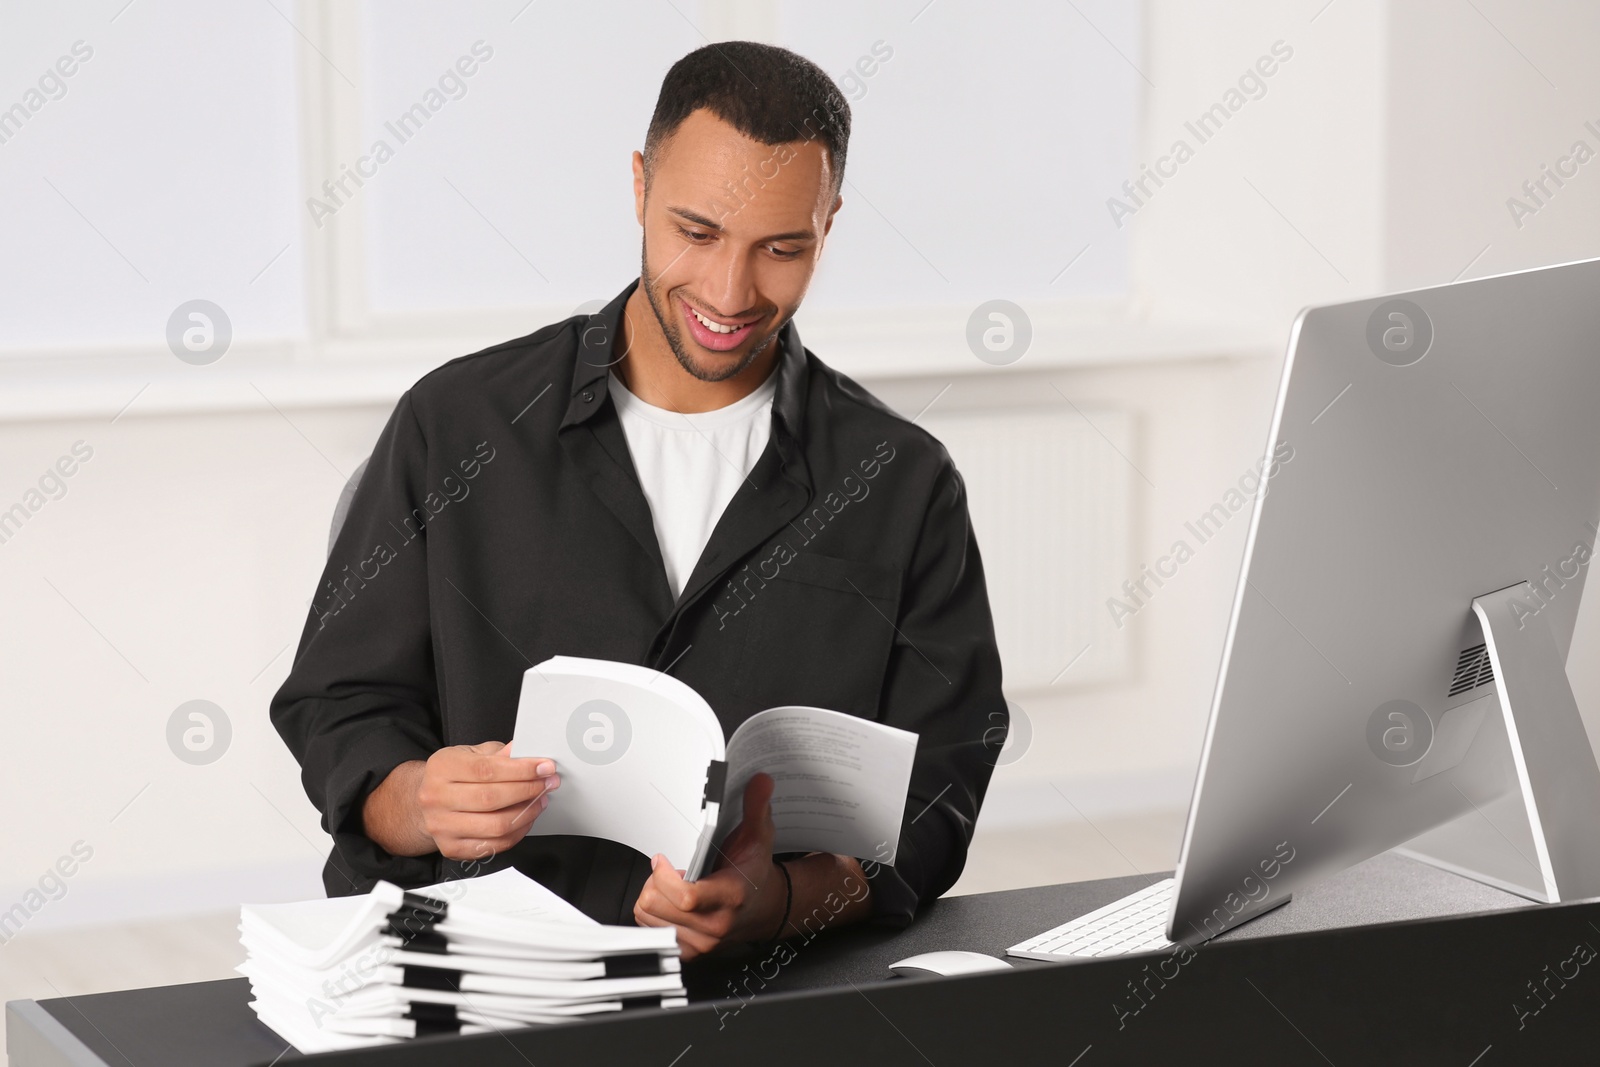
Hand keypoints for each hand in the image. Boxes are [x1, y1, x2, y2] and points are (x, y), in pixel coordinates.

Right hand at [363, 741, 559, 861]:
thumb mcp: (471, 754)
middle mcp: (436, 798)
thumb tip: (525, 752)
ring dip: (526, 813)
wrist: (424, 802)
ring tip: (540, 800)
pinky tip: (526, 818)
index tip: (545, 767)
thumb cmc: (453, 775)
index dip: (521, 769)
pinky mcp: (451, 848)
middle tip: (548, 783)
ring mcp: (441, 827)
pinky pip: (494, 846)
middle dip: (528, 790)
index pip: (488, 770)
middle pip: (492, 799)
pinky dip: (517, 833)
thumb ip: (498, 754)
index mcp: (441, 768)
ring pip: (496, 826)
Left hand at [633, 773, 785, 959]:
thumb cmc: (755, 874)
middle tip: (671, 870)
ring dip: (654, 898)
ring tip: (674, 887)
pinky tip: (671, 903)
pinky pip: (650, 931)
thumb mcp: (759, 836)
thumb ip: (756, 807)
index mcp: (730, 896)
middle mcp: (714, 924)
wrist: (764, 908)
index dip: (665, 876)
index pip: (686, 896)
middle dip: (655, 882)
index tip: (662, 860)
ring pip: (647, 917)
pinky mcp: (689, 951)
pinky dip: (655, 914)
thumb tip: (760, 781)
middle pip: (655, 905)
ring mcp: (701, 942)